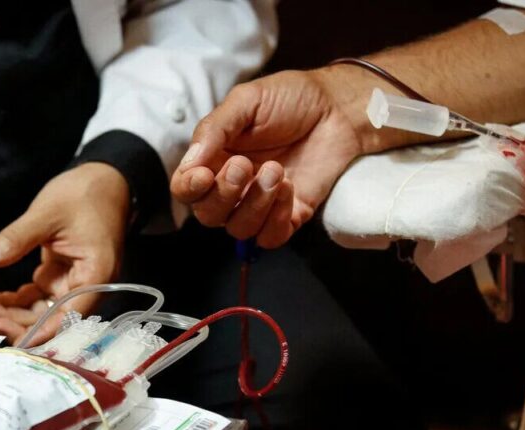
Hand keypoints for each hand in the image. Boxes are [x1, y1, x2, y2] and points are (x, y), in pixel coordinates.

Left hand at [0, 162, 130, 343]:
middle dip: (15, 320)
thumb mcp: (46, 213)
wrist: (102, 181)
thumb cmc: (84, 194)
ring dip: (9, 312)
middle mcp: (87, 287)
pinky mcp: (59, 278)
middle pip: (52, 320)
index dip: (40, 331)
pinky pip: (35, 298)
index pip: (69, 317)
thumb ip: (17, 238)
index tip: (7, 332)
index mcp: (96, 276)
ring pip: (40, 312)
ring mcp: (72, 284)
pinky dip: (12, 300)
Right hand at [171, 68, 376, 247]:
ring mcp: (260, 204)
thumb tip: (190, 163)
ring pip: (239, 229)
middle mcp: (232, 187)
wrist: (338, 107)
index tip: (203, 175)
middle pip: (208, 215)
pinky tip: (290, 188)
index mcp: (214, 159)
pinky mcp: (289, 215)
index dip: (189, 189)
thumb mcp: (246, 101)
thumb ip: (214, 129)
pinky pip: (271, 237)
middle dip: (224, 195)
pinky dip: (277, 218)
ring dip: (255, 204)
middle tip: (245, 165)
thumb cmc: (291, 98)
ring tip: (277, 171)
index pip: (186, 189)